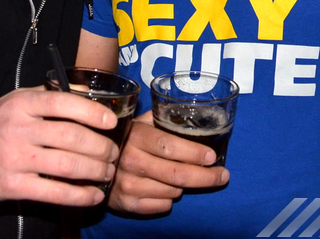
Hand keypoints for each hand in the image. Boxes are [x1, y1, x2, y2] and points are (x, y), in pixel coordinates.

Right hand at [0, 87, 118, 205]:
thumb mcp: (12, 101)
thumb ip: (46, 97)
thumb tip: (87, 92)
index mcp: (21, 104)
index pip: (65, 102)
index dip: (93, 112)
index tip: (111, 122)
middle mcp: (18, 128)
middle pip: (72, 137)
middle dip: (102, 147)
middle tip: (113, 153)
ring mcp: (14, 158)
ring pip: (68, 165)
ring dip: (96, 171)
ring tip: (107, 172)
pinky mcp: (11, 186)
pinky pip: (54, 193)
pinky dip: (80, 195)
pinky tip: (93, 195)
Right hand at [107, 111, 228, 214]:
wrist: (97, 162)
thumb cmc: (128, 138)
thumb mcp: (141, 122)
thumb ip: (164, 117)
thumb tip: (198, 113)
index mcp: (136, 136)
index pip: (169, 147)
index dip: (194, 153)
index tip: (213, 157)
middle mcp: (129, 161)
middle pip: (176, 174)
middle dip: (206, 177)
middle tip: (222, 175)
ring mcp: (127, 184)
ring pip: (172, 192)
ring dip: (186, 186)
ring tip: (185, 176)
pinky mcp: (127, 204)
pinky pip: (162, 206)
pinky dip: (171, 199)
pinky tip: (167, 187)